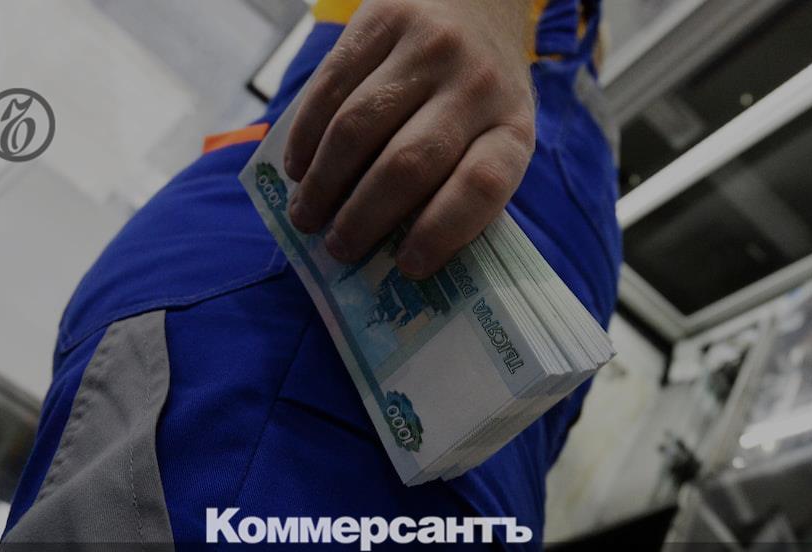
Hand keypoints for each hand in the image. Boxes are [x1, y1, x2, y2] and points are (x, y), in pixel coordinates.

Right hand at [283, 0, 535, 278]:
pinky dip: (305, 134)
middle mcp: (477, 85)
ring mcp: (429, 47)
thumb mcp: (496, 135)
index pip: (481, 186)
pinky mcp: (383, 18)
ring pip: (358, 126)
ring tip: (307, 216)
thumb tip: (392, 252)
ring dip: (324, 183)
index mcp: (513, 128)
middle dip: (363, 217)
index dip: (441, 232)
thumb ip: (459, 184)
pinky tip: (298, 167)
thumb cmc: (482, 92)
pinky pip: (331, 84)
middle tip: (338, 248)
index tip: (406, 266)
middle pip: (408, 163)